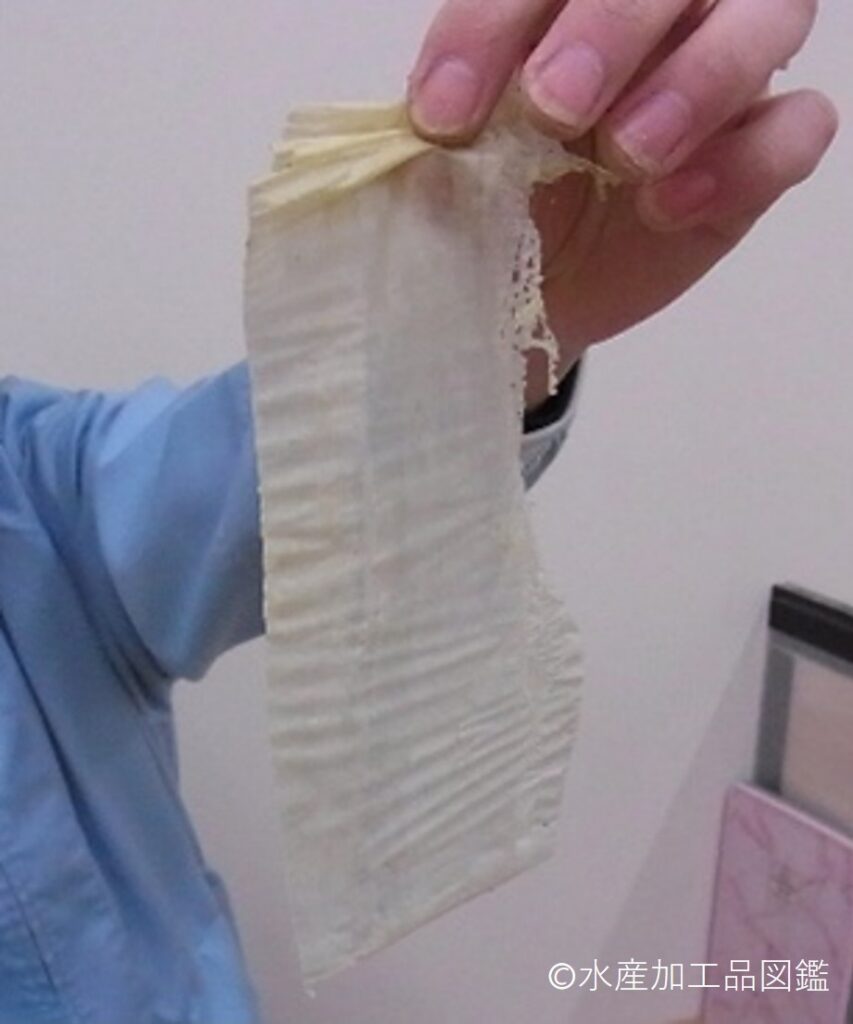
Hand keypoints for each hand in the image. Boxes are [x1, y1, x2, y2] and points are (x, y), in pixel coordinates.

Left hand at [408, 0, 837, 406]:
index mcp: (561, 0)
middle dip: (612, 27)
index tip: (444, 115)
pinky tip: (670, 209)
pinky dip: (746, 162)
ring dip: (700, 79)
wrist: (527, 290)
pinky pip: (798, 127)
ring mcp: (719, 77)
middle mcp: (655, 17)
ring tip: (629, 155)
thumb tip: (435, 117)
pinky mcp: (756, 155)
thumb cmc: (491, 207)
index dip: (492, 25)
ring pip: (768, 15)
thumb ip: (453, 123)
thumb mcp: (454, 168)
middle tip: (554, 106)